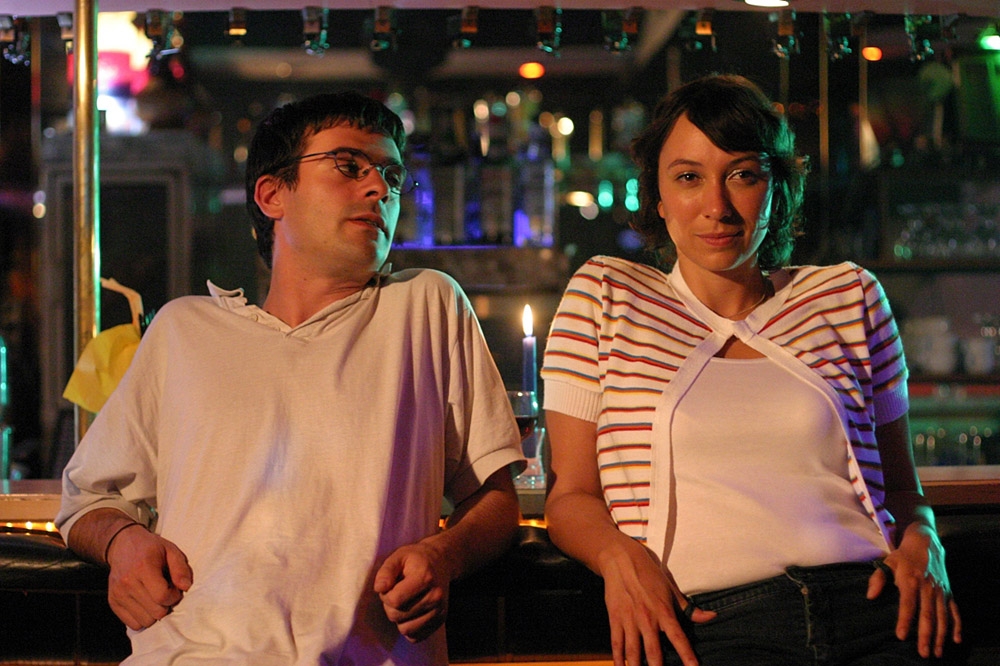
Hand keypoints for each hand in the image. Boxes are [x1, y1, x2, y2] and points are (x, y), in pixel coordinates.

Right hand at [106, 526, 192, 630]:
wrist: (122, 545)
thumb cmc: (151, 548)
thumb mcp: (171, 550)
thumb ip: (180, 569)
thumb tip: (186, 587)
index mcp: (143, 567)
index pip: (162, 596)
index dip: (174, 596)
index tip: (175, 588)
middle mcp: (127, 583)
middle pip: (156, 612)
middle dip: (166, 605)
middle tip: (166, 592)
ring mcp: (118, 594)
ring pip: (145, 622)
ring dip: (155, 613)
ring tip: (155, 597)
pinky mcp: (113, 602)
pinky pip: (133, 624)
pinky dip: (143, 617)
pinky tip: (146, 603)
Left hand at [373, 541, 450, 642]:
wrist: (441, 562)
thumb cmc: (415, 559)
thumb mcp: (398, 556)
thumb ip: (386, 571)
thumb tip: (380, 588)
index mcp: (425, 578)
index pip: (394, 600)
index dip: (385, 595)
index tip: (391, 585)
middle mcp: (436, 596)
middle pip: (397, 616)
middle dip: (390, 606)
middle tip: (398, 592)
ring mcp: (440, 610)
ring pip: (406, 629)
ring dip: (399, 618)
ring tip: (405, 602)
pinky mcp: (440, 621)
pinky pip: (416, 637)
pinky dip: (409, 627)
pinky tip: (411, 612)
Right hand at [599, 539, 714, 665]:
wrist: (621, 559)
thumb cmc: (649, 572)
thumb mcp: (671, 587)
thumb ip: (689, 608)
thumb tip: (710, 617)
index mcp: (663, 611)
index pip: (678, 638)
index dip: (686, 655)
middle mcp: (647, 619)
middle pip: (653, 652)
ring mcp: (629, 620)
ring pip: (633, 652)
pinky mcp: (615, 619)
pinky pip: (616, 643)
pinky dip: (618, 658)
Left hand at [867, 523, 961, 657]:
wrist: (925, 543)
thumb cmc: (903, 556)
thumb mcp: (887, 562)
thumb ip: (877, 579)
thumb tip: (870, 596)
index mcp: (910, 581)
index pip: (907, 605)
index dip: (904, 621)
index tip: (901, 636)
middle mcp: (927, 588)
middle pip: (927, 615)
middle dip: (926, 636)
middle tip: (923, 653)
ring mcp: (940, 591)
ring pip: (942, 617)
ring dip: (941, 636)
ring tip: (937, 652)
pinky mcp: (948, 592)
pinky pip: (954, 611)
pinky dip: (956, 626)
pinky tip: (956, 640)